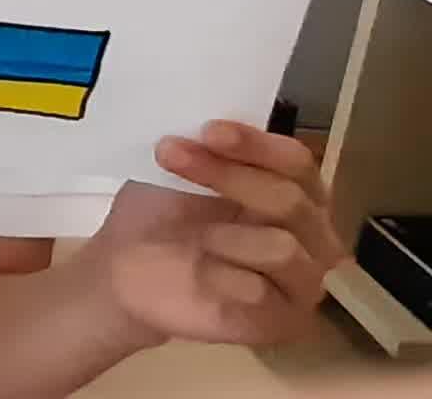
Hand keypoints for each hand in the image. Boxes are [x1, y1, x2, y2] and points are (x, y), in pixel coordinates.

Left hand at [87, 120, 344, 347]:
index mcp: (294, 192)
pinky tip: (198, 273)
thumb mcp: (178, 170)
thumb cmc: (160, 215)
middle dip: (229, 175)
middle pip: (291, 199)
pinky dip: (220, 276)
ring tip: (194, 237)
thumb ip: (208, 145)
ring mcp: (301, 283)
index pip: (298, 162)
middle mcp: (310, 236)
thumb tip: (214, 109)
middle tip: (170, 154)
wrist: (123, 271)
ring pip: (282, 247)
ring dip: (224, 233)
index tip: (209, 130)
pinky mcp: (282, 322)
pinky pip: (261, 293)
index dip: (257, 144)